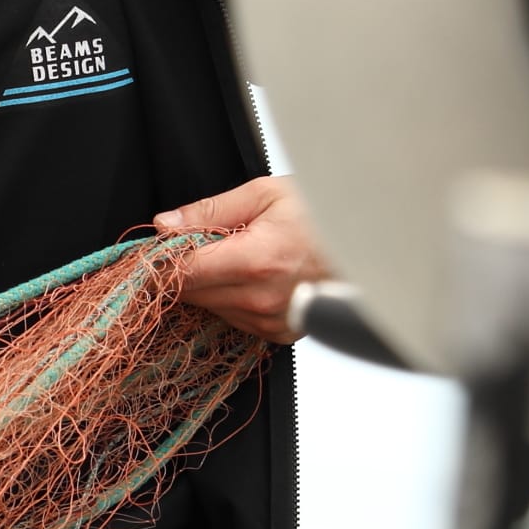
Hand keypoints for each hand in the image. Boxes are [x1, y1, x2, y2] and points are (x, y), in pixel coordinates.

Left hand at [152, 175, 330, 344]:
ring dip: (210, 284)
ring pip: (210, 308)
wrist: (370, 247)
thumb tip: (166, 224)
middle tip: (201, 242)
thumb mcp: (265, 194)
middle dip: (186, 268)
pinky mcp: (278, 334)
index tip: (157, 246)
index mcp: (255, 260)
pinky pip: (234, 320)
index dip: (161, 259)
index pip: (182, 272)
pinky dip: (232, 299)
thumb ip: (210, 211)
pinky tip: (253, 276)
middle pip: (191, 293)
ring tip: (237, 255)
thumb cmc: (324, 215)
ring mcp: (270, 321)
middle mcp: (260, 299)